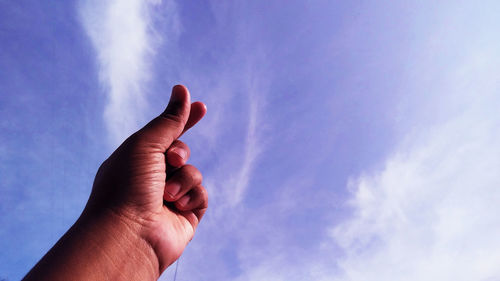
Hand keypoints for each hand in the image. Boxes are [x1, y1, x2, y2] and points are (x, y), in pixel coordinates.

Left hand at [85, 85, 207, 271]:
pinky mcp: (185, 215)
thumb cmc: (127, 186)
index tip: (202, 106)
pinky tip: (176, 207)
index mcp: (135, 160)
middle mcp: (151, 178)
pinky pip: (201, 195)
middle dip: (179, 153)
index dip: (184, 119)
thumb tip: (182, 90)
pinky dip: (191, 197)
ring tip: (167, 194)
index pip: (164, 135)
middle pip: (181, 152)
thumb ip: (170, 120)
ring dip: (184, 179)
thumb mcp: (147, 144)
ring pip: (193, 173)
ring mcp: (168, 198)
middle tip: (170, 160)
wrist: (129, 234)